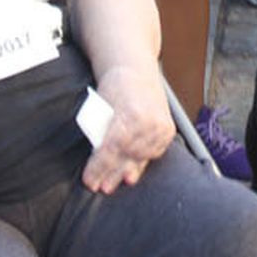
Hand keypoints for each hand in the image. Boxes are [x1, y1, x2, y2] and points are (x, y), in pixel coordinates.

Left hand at [83, 65, 174, 192]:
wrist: (137, 70)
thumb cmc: (116, 85)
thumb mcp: (102, 104)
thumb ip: (101, 130)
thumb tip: (96, 156)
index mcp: (130, 113)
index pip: (112, 147)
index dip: (99, 166)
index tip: (88, 179)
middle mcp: (149, 121)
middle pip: (126, 156)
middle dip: (110, 174)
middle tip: (97, 186)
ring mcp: (161, 126)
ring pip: (141, 157)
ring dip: (126, 172)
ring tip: (112, 184)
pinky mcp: (168, 129)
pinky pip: (154, 153)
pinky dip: (141, 163)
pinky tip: (131, 173)